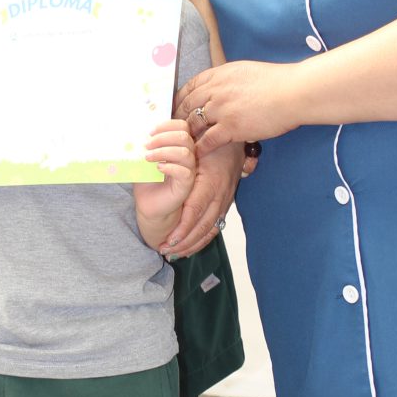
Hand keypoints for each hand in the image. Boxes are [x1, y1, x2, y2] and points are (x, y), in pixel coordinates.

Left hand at [134, 118, 196, 244]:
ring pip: (185, 153)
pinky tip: (158, 168)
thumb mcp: (143, 158)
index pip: (181, 127)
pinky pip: (185, 172)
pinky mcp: (186, 185)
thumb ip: (144, 145)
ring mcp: (188, 170)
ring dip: (164, 151)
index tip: (149, 132)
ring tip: (148, 157)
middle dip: (164, 137)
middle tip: (147, 144)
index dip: (167, 125)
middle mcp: (186, 156)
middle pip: (184, 136)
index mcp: (177, 145)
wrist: (149, 203)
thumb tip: (134, 130)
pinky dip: (170, 167)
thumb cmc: (147, 180)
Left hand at [161, 140, 242, 256]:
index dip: (182, 229)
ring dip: (193, 245)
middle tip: (165, 251)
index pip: (194, 212)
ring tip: (175, 254)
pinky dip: (203, 240)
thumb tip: (159, 164)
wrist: (237, 142)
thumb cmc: (213, 143)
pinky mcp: (226, 204)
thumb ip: (181, 158)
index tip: (168, 241)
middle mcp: (219, 196)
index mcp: (210, 184)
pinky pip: (216, 227)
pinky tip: (190, 247)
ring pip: (210, 231)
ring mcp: (225, 202)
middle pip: (202, 227)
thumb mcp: (197, 148)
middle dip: (184, 243)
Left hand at [176, 60, 300, 157]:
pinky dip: (199, 148)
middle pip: (186, 105)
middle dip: (177, 118)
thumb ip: (229, 79)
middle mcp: (216, 90)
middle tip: (171, 129)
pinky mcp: (231, 127)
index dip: (180, 98)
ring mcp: (221, 109)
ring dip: (186, 134)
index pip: (190, 86)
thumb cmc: (278, 82)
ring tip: (180, 144)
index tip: (176, 107)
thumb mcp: (246, 71)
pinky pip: (207, 140)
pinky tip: (196, 154)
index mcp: (219, 74)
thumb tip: (223, 83)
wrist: (294, 91)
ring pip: (193, 123)